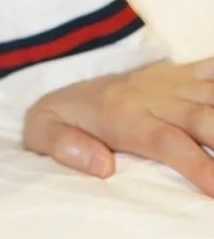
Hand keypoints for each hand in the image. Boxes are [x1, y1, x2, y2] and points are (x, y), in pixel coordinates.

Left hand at [23, 55, 213, 196]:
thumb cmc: (63, 117)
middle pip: (206, 118)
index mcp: (125, 116)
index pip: (168, 142)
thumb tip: (100, 165)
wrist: (69, 79)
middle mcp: (156, 96)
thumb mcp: (41, 133)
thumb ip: (64, 149)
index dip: (198, 164)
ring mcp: (174, 82)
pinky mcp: (185, 72)